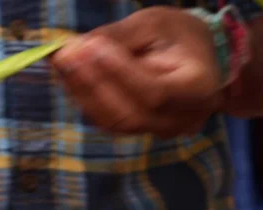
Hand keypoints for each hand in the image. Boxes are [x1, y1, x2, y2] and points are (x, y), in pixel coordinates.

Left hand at [51, 6, 224, 137]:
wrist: (198, 59)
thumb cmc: (179, 36)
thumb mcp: (153, 25)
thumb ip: (117, 37)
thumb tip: (76, 47)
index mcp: (197, 89)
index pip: (154, 91)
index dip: (118, 72)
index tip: (90, 46)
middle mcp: (182, 119)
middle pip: (130, 114)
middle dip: (92, 84)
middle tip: (66, 55)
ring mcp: (160, 130)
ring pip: (114, 122)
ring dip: (82, 92)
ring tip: (63, 62)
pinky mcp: (139, 132)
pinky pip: (108, 122)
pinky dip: (85, 100)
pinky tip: (70, 76)